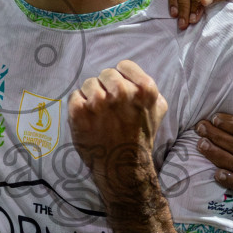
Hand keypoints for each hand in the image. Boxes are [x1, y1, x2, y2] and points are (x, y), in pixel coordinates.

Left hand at [69, 60, 168, 194]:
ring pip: (88, 84)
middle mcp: (122, 93)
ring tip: (98, 114)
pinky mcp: (79, 114)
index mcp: (144, 91)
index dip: (122, 76)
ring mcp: (99, 104)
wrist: (123, 166)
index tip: (120, 90)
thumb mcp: (157, 109)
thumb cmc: (140, 136)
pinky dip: (78, 107)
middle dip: (105, 87)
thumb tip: (134, 74)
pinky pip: (74, 97)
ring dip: (91, 96)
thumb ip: (148, 88)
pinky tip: (88, 120)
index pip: (124, 66)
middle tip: (109, 106)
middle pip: (105, 74)